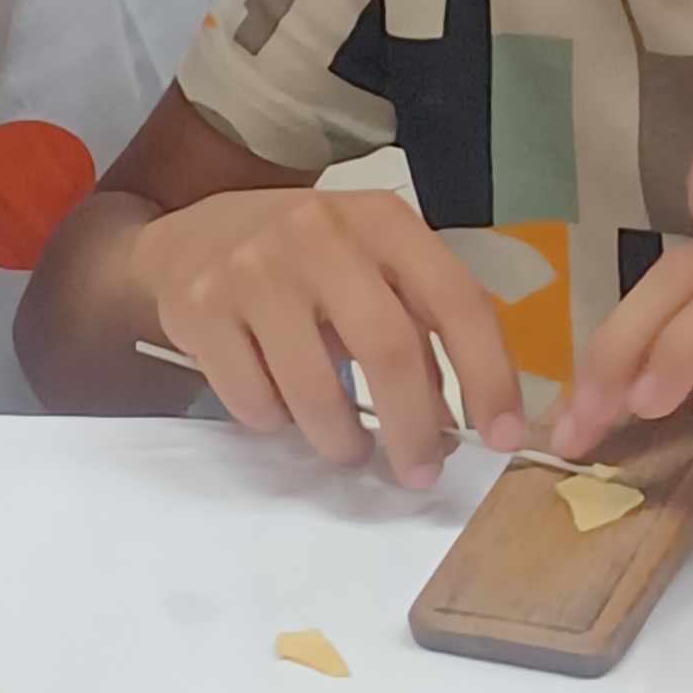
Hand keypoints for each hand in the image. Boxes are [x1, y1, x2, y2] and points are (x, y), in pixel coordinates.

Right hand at [136, 189, 523, 487]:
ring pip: (315, 391)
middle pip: (388, 349)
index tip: (501, 435)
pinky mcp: (201, 308)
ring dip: (341, 441)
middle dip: (414, 429)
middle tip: (421, 471)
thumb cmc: (305, 261)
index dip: (488, 374)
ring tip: (347, 447)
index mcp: (382, 220)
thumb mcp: (370, 268)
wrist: (191, 237)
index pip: (455, 299)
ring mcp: (254, 268)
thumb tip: (459, 422)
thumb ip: (418, 328)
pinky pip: (255, 402)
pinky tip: (280, 403)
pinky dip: (277, 423)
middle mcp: (319, 232)